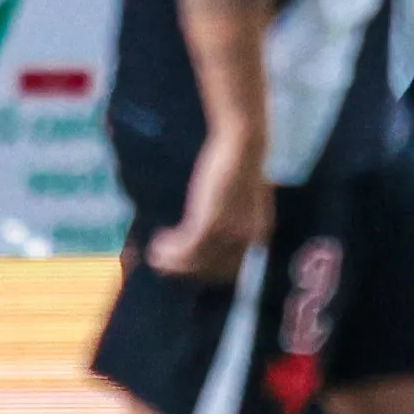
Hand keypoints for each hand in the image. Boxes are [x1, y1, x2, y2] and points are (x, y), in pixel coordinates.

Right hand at [147, 130, 271, 280]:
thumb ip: (236, 212)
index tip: (186, 264)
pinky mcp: (210, 224)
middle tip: (164, 262)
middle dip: (184, 270)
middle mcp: (246, 239)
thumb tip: (218, 220)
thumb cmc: (241, 161)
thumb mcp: (243, 193)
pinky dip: (169, 250)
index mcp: (257, 233)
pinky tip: (157, 241)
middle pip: (210, 269)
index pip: (230, 267)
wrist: (243, 143)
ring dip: (171, 261)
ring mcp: (229, 234)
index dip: (204, 270)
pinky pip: (185, 249)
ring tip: (156, 254)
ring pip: (194, 262)